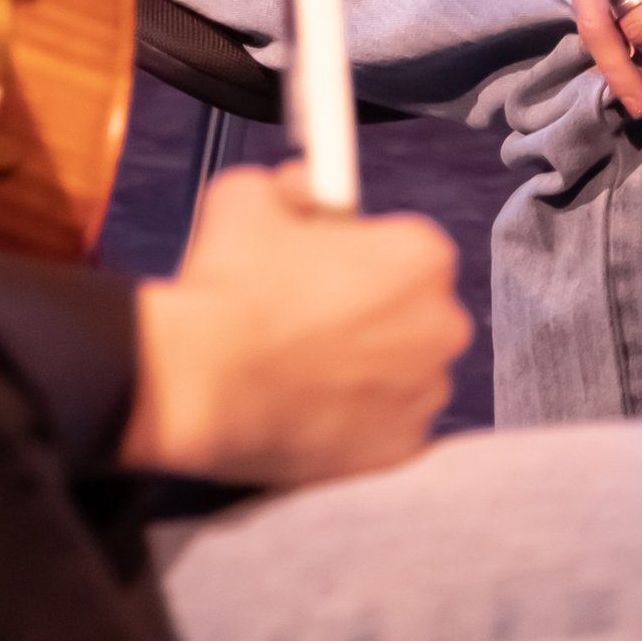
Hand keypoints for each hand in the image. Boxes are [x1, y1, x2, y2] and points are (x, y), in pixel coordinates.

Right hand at [122, 163, 468, 485]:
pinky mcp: (397, 453)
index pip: (405, 245)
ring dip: (364, 365)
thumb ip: (294, 187)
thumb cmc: (231, 287)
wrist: (202, 381)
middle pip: (413, 309)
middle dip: (370, 309)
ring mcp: (422, 396)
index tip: (326, 261)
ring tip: (298, 362)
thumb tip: (303, 191)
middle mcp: (440, 326)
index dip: (360, 251)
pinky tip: (307, 403)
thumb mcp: (251, 195)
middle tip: (308, 312)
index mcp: (420, 256)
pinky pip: (384, 425)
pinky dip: (354, 418)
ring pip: (400, 370)